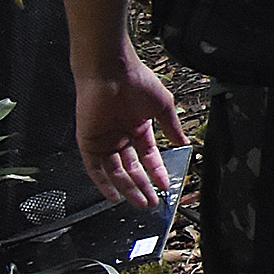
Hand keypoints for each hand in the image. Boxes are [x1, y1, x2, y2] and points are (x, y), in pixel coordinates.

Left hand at [76, 62, 185, 206]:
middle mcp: (120, 136)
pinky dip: (103, 182)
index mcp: (138, 127)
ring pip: (115, 172)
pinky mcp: (88, 142)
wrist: (111, 71)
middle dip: (142, 186)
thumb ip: (172, 127)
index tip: (166, 185)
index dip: (157, 171)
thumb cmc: (137, 81)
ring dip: (127, 188)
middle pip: (131, 168)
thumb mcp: (163, 106)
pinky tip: (113, 195)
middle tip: (152, 202)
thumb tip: (184, 144)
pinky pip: (94, 168)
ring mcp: (104, 140)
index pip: (148, 156)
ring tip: (140, 202)